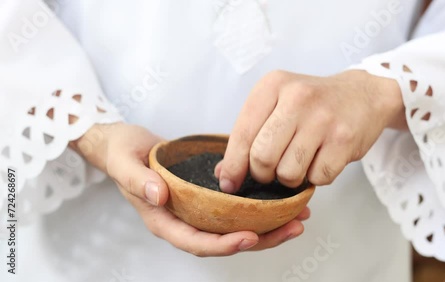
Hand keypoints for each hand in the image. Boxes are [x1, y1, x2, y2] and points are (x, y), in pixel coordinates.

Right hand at [70, 122, 308, 255]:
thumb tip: (160, 195)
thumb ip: (138, 181)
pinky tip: (282, 200)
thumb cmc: (122, 154)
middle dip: (261, 239)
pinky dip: (259, 207)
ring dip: (268, 226)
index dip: (223, 245)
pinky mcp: (208, 197)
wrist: (125, 144)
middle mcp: (184, 220)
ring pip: (235, 227)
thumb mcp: (124, 163)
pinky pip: (235, 209)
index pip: (196, 242)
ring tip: (298, 217)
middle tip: (293, 228)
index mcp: (163, 220)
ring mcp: (198, 210)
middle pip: (225, 241)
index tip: (249, 236)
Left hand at [218, 70, 405, 191]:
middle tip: (271, 170)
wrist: (363, 95)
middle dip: (262, 174)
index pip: (242, 134)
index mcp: (272, 85)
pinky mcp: (344, 139)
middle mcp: (297, 97)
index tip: (229, 183)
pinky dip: (315, 178)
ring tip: (298, 162)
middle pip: (262, 158)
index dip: (232, 166)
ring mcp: (323, 118)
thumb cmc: (311, 104)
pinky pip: (317, 178)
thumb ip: (250, 136)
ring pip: (288, 173)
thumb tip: (225, 175)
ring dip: (290, 178)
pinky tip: (320, 159)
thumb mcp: (277, 105)